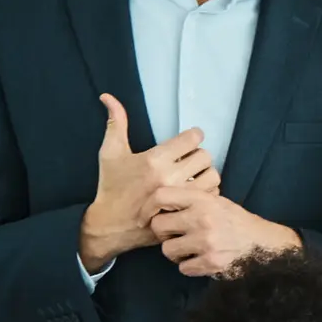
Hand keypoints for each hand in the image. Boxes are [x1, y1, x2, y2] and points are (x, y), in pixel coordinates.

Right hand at [78, 94, 219, 268]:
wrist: (111, 224)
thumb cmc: (111, 186)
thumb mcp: (110, 153)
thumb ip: (116, 123)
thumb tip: (108, 97)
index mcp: (154, 159)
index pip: (192, 138)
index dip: (193, 136)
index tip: (188, 140)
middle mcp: (170, 177)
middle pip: (205, 156)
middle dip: (199, 154)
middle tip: (189, 158)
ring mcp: (181, 196)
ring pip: (213, 175)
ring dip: (206, 172)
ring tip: (194, 173)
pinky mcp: (187, 210)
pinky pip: (212, 195)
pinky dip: (207, 190)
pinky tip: (194, 189)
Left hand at [148, 188, 300, 277]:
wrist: (266, 244)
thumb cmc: (237, 222)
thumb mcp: (217, 201)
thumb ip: (191, 200)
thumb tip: (159, 203)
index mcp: (203, 199)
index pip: (161, 196)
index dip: (147, 208)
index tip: (145, 219)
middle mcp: (202, 218)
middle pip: (159, 226)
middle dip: (163, 234)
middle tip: (175, 237)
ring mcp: (206, 241)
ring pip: (167, 250)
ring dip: (175, 253)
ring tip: (189, 251)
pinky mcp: (211, 262)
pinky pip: (183, 268)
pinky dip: (190, 267)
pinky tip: (201, 261)